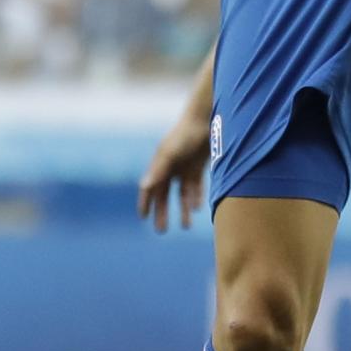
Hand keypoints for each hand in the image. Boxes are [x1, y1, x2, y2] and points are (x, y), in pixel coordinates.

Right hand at [136, 116, 212, 233]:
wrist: (207, 120)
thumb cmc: (186, 135)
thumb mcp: (170, 153)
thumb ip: (158, 170)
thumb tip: (144, 187)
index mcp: (160, 164)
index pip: (149, 187)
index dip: (145, 202)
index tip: (143, 217)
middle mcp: (171, 167)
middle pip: (164, 194)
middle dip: (162, 212)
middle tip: (162, 230)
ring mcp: (185, 167)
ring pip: (182, 193)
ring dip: (183, 209)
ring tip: (186, 226)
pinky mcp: (199, 166)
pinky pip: (196, 187)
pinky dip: (196, 197)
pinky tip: (198, 208)